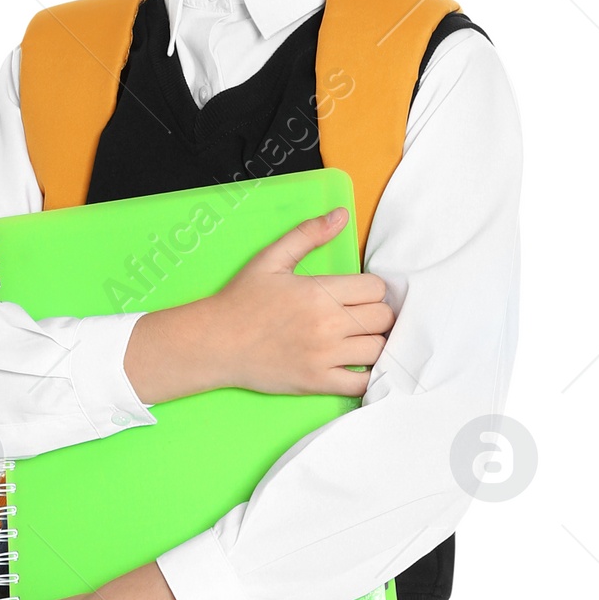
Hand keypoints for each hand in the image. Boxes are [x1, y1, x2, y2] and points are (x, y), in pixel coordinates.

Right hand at [123, 205, 393, 401]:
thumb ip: (308, 235)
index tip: (359, 294)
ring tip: (358, 340)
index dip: (372, 289)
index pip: (376, 288)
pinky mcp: (317, 382)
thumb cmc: (241, 301)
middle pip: (383, 318)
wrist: (215, 343)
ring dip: (373, 343)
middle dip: (377, 314)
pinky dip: (365, 376)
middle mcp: (327, 325)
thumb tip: (341, 215)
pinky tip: (354, 366)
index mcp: (319, 293)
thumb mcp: (271, 259)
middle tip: (360, 316)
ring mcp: (324, 357)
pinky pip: (361, 384)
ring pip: (378, 350)